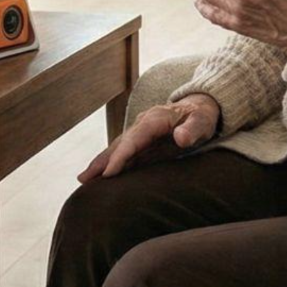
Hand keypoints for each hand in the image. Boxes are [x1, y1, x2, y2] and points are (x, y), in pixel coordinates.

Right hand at [77, 93, 219, 181]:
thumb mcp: (202, 121)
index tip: (109, 173)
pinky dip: (111, 164)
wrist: (200, 107)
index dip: (120, 156)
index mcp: (154, 120)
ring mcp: (141, 133)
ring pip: (118, 149)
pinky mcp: (143, 142)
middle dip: (102, 161)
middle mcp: (143, 125)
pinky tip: (101, 176)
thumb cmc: (202, 116)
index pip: (134, 140)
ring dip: (101, 164)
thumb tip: (180, 138)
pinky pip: (125, 154)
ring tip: (84, 180)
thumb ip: (192, 129)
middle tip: (84, 179)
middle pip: (119, 144)